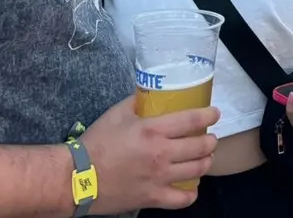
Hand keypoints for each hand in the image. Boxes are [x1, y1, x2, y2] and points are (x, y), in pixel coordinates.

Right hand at [80, 95, 218, 213]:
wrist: (77, 178)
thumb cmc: (96, 142)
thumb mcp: (116, 113)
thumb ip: (137, 101)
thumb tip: (150, 92)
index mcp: (153, 130)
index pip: (192, 121)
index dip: (209, 115)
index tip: (215, 114)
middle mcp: (161, 154)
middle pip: (200, 147)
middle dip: (210, 141)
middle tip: (210, 138)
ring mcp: (159, 178)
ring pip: (197, 171)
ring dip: (206, 162)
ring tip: (205, 158)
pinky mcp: (153, 198)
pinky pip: (182, 199)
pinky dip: (191, 193)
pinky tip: (191, 187)